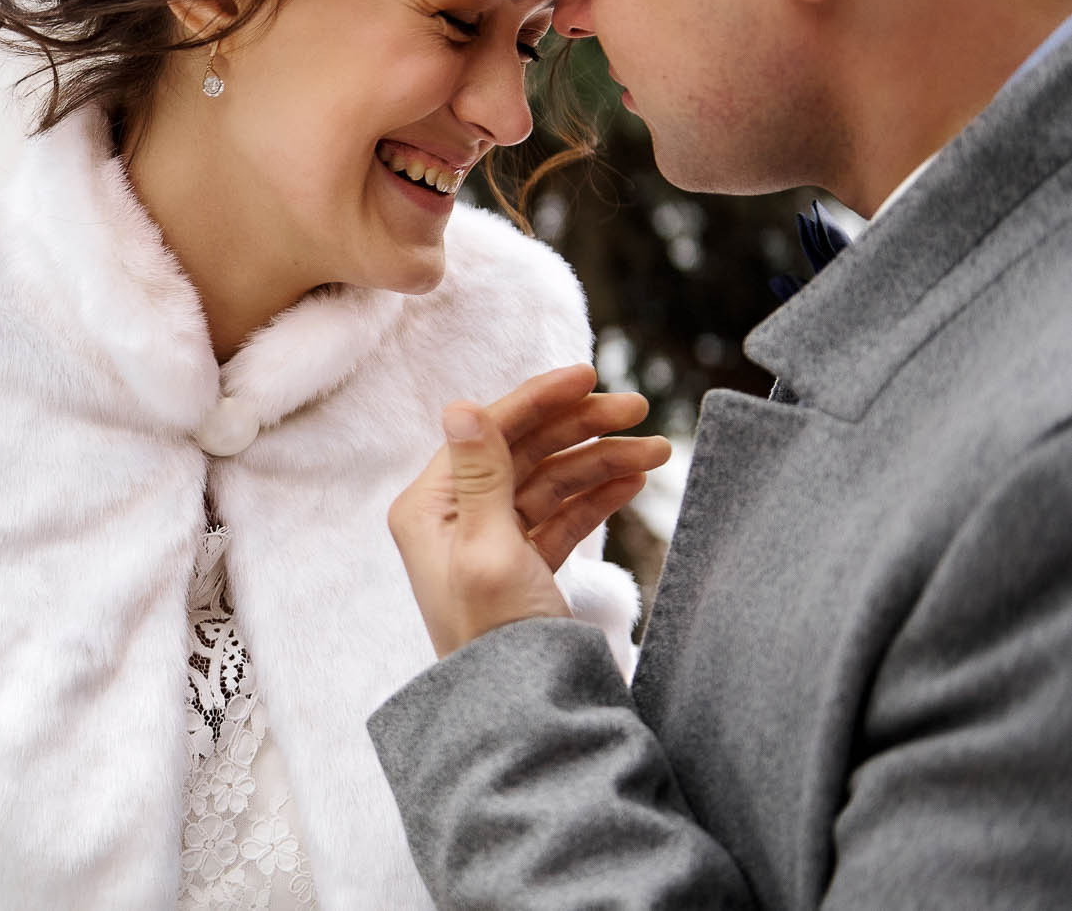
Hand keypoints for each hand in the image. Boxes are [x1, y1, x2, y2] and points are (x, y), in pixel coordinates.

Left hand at [388, 364, 670, 656]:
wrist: (521, 712)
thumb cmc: (495, 635)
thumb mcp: (489, 548)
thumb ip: (480, 474)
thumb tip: (459, 405)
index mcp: (429, 508)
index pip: (487, 432)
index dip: (539, 400)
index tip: (589, 375)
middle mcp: (454, 518)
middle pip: (523, 451)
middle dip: (582, 429)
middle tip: (639, 412)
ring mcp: (490, 541)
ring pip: (550, 482)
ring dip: (601, 462)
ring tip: (656, 453)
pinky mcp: (522, 566)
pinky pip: (562, 517)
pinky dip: (597, 497)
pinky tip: (633, 482)